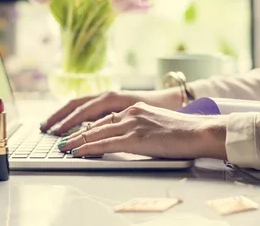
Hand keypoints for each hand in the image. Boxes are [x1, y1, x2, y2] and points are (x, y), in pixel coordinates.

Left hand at [57, 102, 227, 159]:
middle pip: (95, 122)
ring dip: (76, 141)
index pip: (104, 117)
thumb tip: (127, 137)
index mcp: (136, 108)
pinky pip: (105, 143)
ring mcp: (132, 124)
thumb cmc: (184, 131)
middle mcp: (131, 112)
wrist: (199, 131)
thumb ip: (140, 126)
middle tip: (60, 138)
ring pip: (96, 132)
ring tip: (63, 147)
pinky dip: (88, 148)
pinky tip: (77, 151)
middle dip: (75, 131)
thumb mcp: (157, 123)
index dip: (86, 125)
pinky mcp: (135, 138)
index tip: (74, 131)